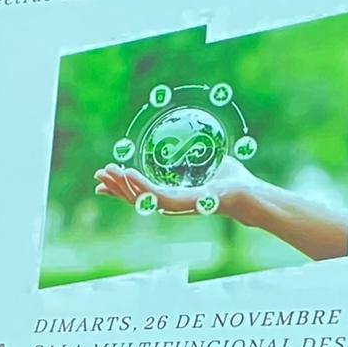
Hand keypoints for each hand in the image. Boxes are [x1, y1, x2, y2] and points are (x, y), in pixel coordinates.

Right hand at [92, 157, 257, 217]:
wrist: (249, 193)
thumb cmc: (235, 180)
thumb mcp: (212, 162)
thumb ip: (201, 156)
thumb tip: (199, 140)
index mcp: (176, 197)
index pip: (143, 193)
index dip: (123, 188)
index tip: (105, 182)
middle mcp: (173, 205)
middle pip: (135, 198)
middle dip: (115, 187)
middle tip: (97, 176)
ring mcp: (176, 206)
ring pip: (141, 198)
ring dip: (121, 185)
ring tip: (106, 171)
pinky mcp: (182, 204)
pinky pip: (155, 194)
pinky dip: (139, 184)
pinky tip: (127, 173)